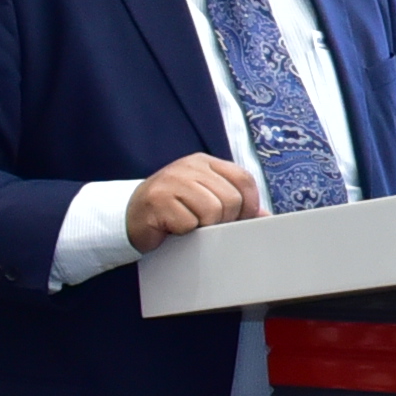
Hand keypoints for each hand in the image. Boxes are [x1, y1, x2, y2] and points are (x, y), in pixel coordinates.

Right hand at [126, 154, 264, 252]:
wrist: (130, 217)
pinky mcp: (158, 201)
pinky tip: (172, 227)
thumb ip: (235, 202)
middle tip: (206, 224)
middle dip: (225, 220)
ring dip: (204, 227)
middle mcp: (189, 167)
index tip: (240, 219)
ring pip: (212, 211)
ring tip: (189, 224)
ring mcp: (172, 181)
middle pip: (231, 199)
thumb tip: (266, 216)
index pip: (243, 179)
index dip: (249, 204)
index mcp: (204, 163)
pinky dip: (184, 232)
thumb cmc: (173, 210)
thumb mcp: (206, 199)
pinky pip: (189, 224)